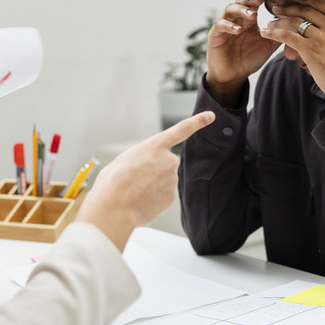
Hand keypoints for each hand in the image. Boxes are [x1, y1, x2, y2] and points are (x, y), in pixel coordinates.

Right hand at [76, 111, 214, 250]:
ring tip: (133, 191)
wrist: (114, 208)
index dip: (198, 122)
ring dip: (151, 185)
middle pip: (165, 163)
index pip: (182, 130)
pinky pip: (162, 196)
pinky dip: (152, 199)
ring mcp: (171, 180)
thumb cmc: (113, 182)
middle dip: (153, 170)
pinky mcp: (171, 197)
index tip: (210, 116)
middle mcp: (168, 160)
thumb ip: (140, 158)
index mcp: (155, 146)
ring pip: (163, 181)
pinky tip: (139, 201)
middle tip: (135, 179)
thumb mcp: (123, 159)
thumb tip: (144, 169)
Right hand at [204, 0, 277, 105]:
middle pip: (242, 2)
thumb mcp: (268, 46)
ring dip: (241, 11)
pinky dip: (229, 26)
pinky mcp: (215, 34)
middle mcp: (237, 19)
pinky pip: (220, 25)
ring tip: (253, 15)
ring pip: (230, 10)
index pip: (254, 3)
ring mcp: (225, 25)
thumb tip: (296, 26)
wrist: (233, 76)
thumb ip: (279, 35)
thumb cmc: (249, 59)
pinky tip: (238, 30)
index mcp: (249, 20)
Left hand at [260, 0, 324, 101]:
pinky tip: (266, 33)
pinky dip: (274, 33)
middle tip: (277, 9)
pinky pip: (288, 36)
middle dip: (288, 8)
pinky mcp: (310, 49)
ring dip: (278, 22)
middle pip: (305, 11)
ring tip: (268, 24)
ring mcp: (321, 37)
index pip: (319, 5)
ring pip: (294, 22)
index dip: (303, 0)